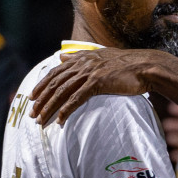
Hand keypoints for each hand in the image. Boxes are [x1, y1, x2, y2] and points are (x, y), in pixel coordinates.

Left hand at [29, 47, 165, 125]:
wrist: (145, 66)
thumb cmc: (126, 65)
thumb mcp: (100, 57)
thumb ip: (79, 57)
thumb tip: (61, 57)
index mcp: (82, 58)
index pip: (55, 72)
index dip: (42, 85)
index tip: (32, 97)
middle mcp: (83, 64)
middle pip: (55, 83)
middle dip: (41, 99)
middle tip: (32, 114)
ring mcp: (90, 72)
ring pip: (62, 92)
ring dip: (50, 107)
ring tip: (41, 120)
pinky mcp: (97, 82)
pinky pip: (77, 99)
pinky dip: (66, 110)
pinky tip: (60, 120)